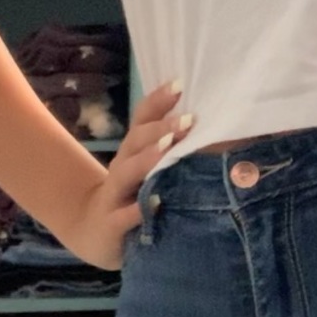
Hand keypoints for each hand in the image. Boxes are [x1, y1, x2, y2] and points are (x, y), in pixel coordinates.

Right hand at [61, 82, 192, 270]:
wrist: (95, 232)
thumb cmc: (137, 191)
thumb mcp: (153, 166)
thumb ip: (177, 145)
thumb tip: (221, 122)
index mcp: (135, 148)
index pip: (143, 117)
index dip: (159, 100)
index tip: (181, 83)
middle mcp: (123, 164)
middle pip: (136, 139)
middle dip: (161, 127)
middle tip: (188, 119)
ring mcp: (115, 193)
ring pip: (127, 172)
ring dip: (148, 159)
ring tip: (168, 149)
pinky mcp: (111, 224)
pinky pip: (122, 216)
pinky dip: (136, 210)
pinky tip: (153, 204)